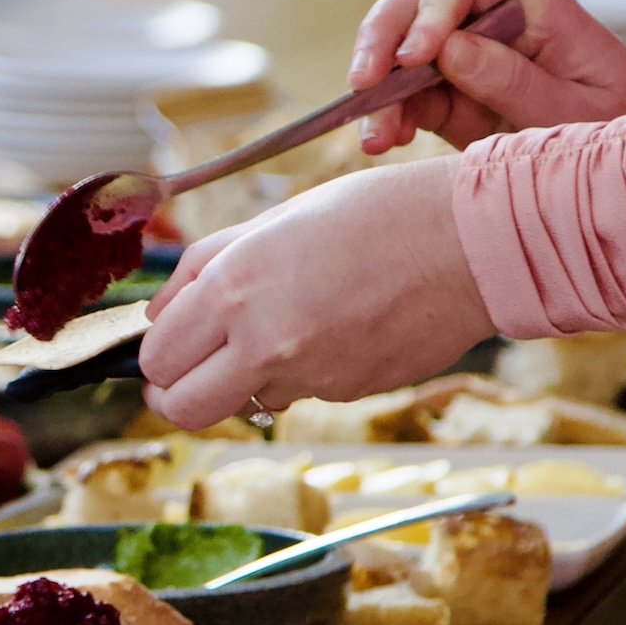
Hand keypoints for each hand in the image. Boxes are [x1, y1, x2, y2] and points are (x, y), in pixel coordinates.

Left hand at [138, 158, 492, 427]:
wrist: (470, 242)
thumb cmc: (376, 214)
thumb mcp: (275, 220)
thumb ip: (204, 267)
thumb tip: (159, 313)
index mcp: (236, 289)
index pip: (157, 360)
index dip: (155, 357)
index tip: (167, 346)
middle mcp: (265, 342)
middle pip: (182, 410)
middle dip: (176, 394)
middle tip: (191, 369)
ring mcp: (309, 376)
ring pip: (243, 403)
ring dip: (246, 378)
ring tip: (284, 326)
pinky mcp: (346, 393)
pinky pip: (299, 393)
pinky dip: (300, 371)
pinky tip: (332, 326)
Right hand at [349, 0, 625, 152]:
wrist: (623, 159)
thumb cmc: (617, 121)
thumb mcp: (580, 109)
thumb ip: (518, 81)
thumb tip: (450, 51)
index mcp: (531, 4)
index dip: (433, 2)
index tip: (419, 54)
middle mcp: (487, 20)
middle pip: (414, 0)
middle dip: (383, 38)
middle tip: (365, 85)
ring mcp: (461, 58)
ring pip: (397, 50)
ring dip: (377, 90)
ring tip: (376, 134)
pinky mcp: (445, 98)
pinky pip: (402, 98)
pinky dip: (385, 117)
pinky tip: (382, 141)